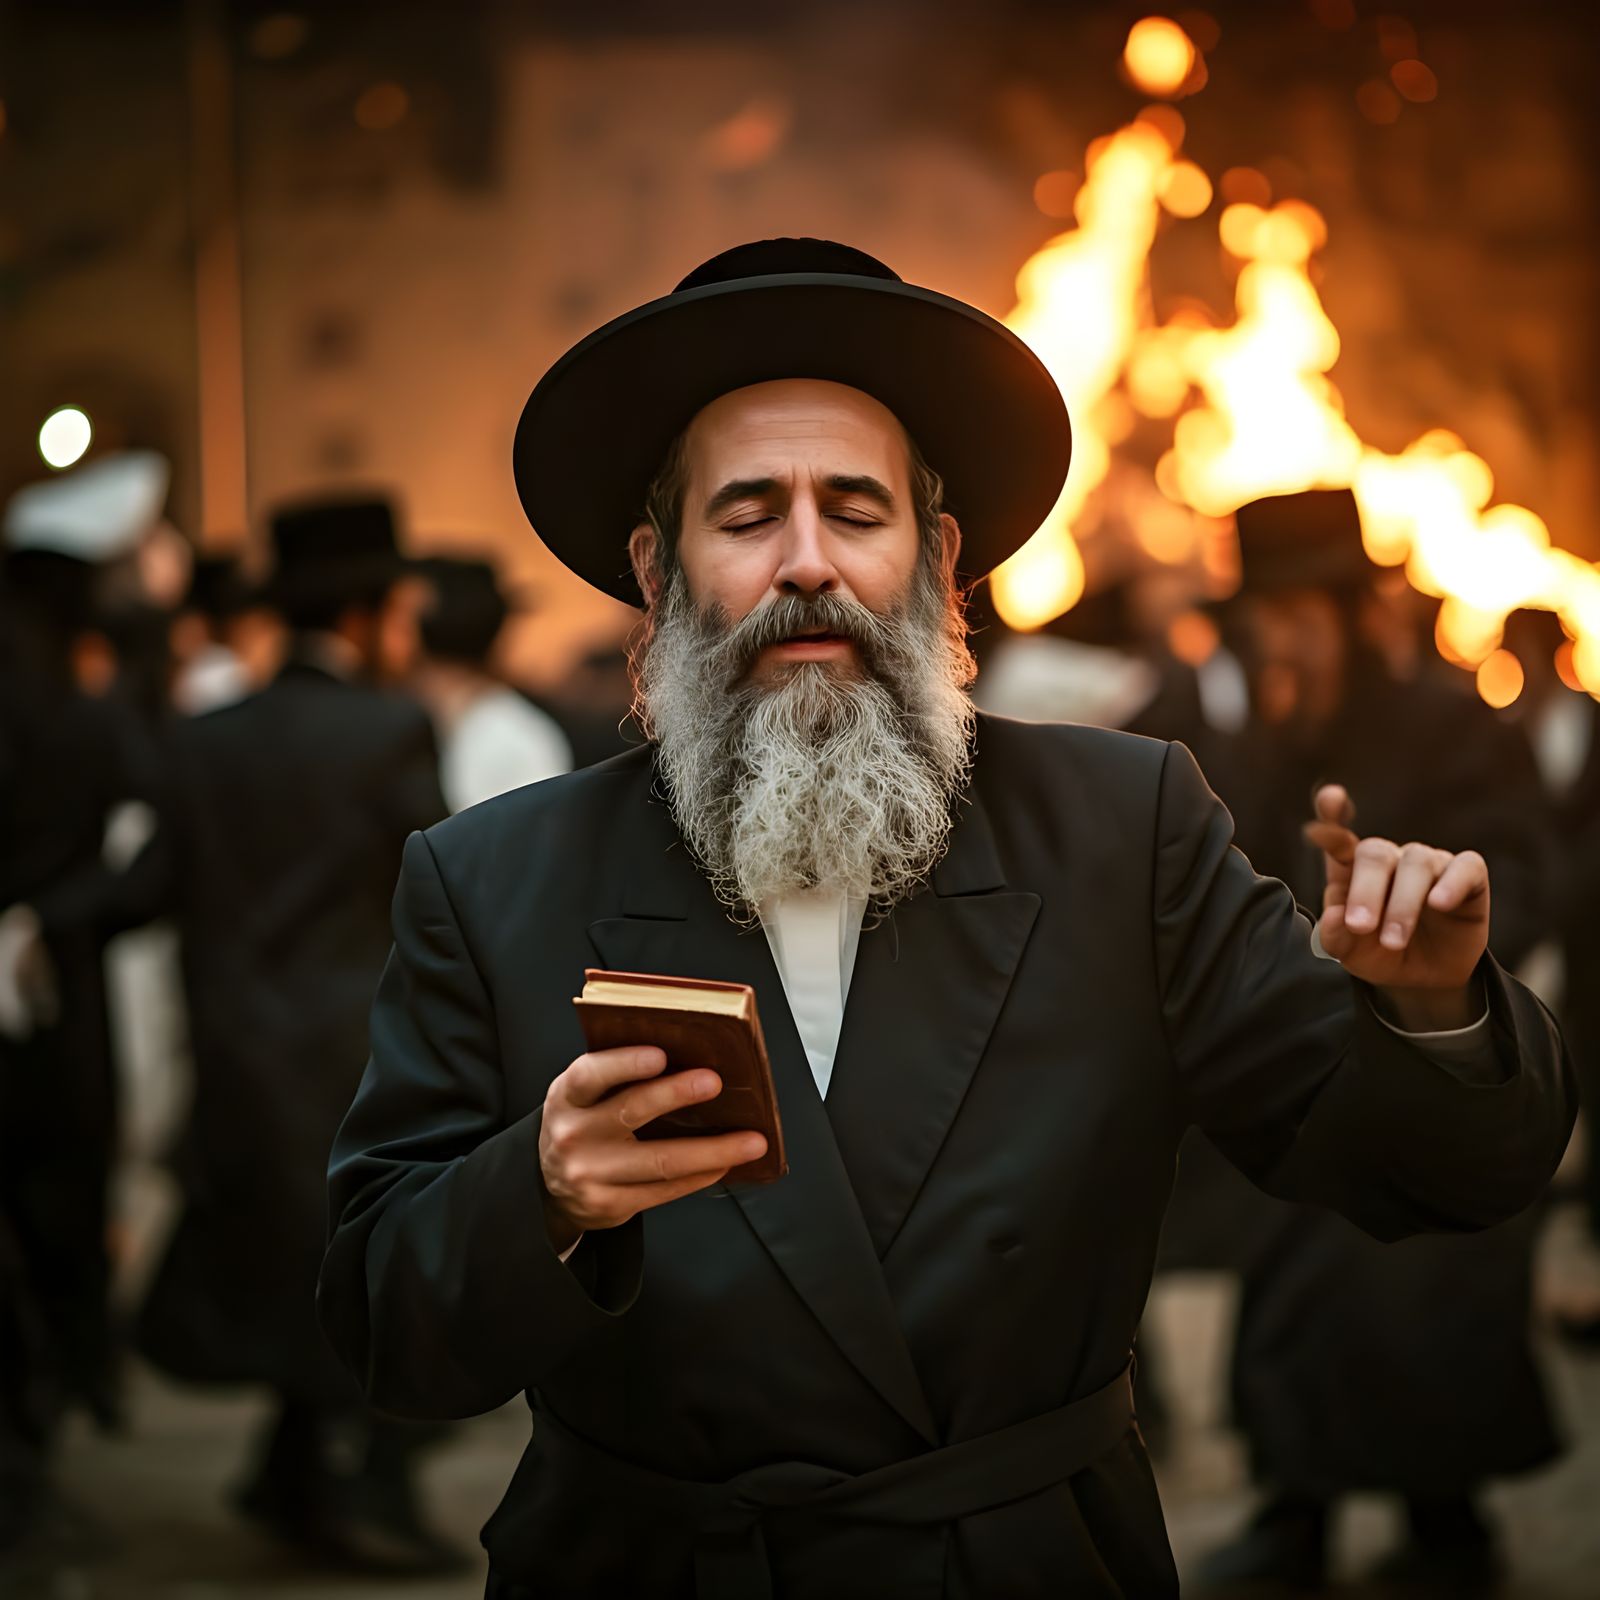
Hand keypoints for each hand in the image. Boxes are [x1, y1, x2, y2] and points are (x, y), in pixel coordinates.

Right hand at [538, 1046, 766, 1252]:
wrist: (550, 1187)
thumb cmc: (582, 1125)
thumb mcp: (582, 1096)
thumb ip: (617, 1077)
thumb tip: (686, 1056)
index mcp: (567, 1097)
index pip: (591, 1074)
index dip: (625, 1063)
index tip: (660, 1055)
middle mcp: (574, 1135)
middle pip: (631, 1111)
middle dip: (676, 1094)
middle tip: (714, 1082)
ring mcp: (591, 1174)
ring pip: (661, 1160)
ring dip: (713, 1149)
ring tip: (752, 1140)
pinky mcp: (610, 1205)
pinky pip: (665, 1190)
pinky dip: (701, 1175)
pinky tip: (725, 1163)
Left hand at [1304, 785, 1488, 1024]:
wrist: (1427, 978)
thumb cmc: (1382, 954)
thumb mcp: (1353, 954)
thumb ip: (1336, 938)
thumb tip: (1335, 916)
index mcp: (1353, 871)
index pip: (1340, 838)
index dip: (1333, 816)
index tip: (1330, 798)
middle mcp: (1391, 860)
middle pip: (1375, 853)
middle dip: (1365, 892)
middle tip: (1360, 927)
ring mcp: (1430, 864)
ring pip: (1416, 863)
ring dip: (1403, 905)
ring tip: (1393, 941)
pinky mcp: (1469, 876)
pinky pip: (1466, 866)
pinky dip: (1452, 883)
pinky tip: (1439, 903)